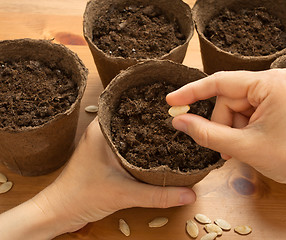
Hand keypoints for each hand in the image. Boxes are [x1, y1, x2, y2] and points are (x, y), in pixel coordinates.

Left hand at [30, 118, 195, 235]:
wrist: (59, 212)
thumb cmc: (81, 196)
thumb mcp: (124, 194)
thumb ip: (158, 195)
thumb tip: (189, 193)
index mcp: (102, 129)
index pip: (130, 106)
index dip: (152, 105)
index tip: (173, 105)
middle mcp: (102, 132)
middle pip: (134, 119)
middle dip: (155, 120)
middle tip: (179, 119)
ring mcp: (103, 144)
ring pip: (131, 133)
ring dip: (148, 135)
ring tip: (173, 132)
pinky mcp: (104, 157)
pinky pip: (128, 146)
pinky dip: (141, 149)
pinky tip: (157, 153)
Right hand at [167, 69, 285, 187]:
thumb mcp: (242, 146)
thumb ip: (206, 132)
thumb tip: (179, 121)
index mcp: (270, 83)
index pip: (221, 82)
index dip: (192, 92)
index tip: (171, 100)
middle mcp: (275, 80)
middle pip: (228, 98)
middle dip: (222, 124)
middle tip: (225, 148)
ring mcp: (277, 90)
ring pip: (235, 107)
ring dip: (231, 129)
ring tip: (239, 150)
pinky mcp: (276, 100)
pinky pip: (246, 111)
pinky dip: (240, 128)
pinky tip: (246, 144)